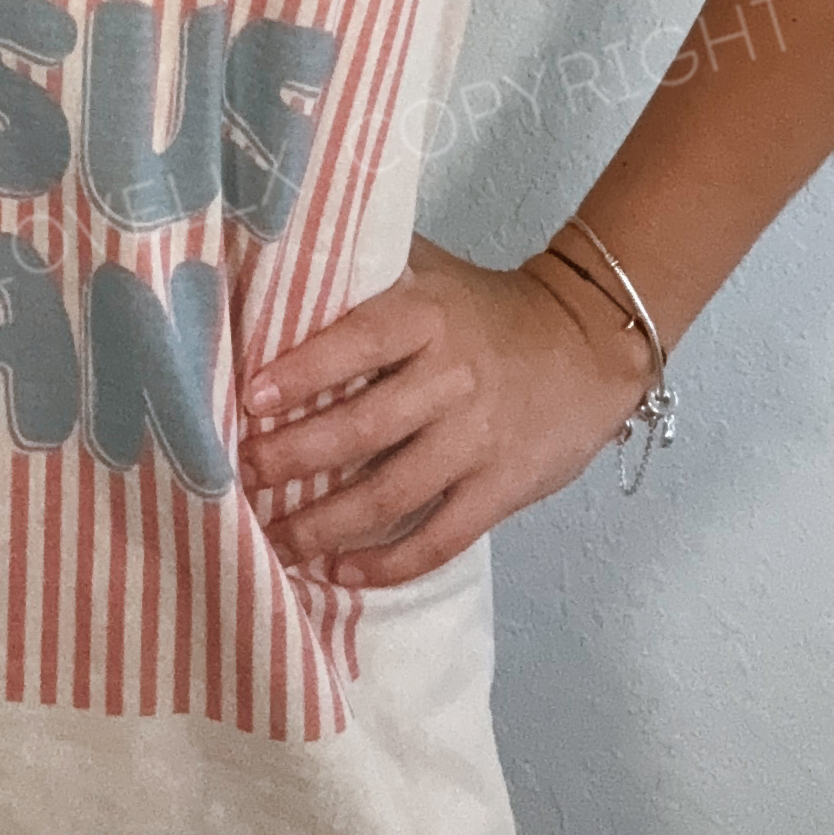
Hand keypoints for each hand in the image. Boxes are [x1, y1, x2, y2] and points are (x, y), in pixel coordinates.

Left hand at [237, 234, 652, 586]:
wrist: (591, 342)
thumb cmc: (485, 306)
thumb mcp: (430, 269)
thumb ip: (366, 269)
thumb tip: (274, 262)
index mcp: (427, 316)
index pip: (358, 342)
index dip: (303, 372)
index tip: (251, 399)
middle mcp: (451, 378)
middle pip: (364, 427)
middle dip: (295, 457)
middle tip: (242, 475)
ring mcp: (479, 440)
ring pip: (392, 493)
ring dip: (327, 523)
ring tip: (277, 538)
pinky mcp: (503, 489)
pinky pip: (441, 537)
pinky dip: (390, 561)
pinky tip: (342, 572)